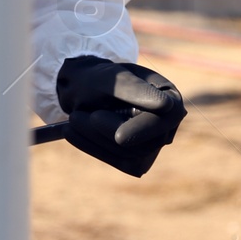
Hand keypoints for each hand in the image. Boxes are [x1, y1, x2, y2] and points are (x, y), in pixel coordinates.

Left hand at [55, 56, 185, 176]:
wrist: (84, 88)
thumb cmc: (100, 78)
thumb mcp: (112, 78)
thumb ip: (136, 90)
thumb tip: (167, 106)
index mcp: (170, 97)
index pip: (165, 119)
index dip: (144, 129)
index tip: (120, 137)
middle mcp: (167, 124)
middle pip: (147, 143)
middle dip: (108, 132)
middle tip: (74, 117)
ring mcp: (154, 145)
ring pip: (130, 154)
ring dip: (95, 138)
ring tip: (71, 118)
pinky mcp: (137, 161)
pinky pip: (119, 161)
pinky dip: (92, 147)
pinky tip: (70, 132)